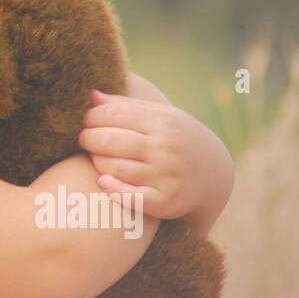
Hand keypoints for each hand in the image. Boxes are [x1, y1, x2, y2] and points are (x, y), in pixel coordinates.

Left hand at [77, 86, 232, 229]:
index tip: (86, 120)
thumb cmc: (179, 139)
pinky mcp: (166, 202)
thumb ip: (126, 106)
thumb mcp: (162, 116)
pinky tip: (102, 181)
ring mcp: (167, 176)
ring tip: (94, 157)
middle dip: (88, 138)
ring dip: (96, 162)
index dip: (92, 117)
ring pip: (113, 168)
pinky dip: (111, 188)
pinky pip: (129, 197)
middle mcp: (166, 148)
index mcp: (164, 122)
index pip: (113, 114)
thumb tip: (90, 95)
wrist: (215, 176)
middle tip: (83, 139)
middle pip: (109, 141)